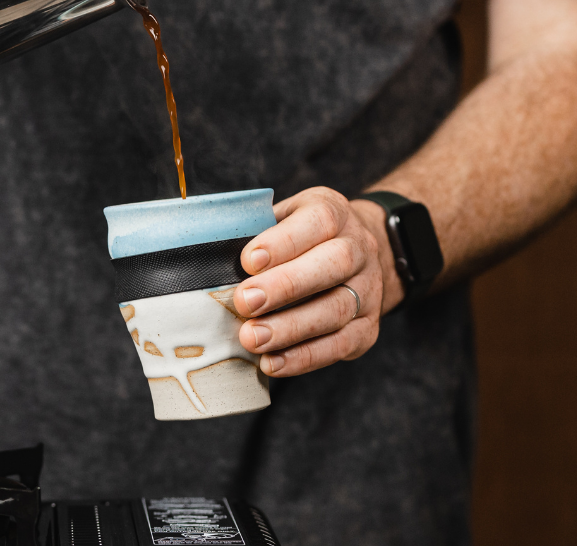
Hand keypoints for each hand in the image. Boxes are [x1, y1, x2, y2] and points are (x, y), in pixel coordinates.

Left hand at [232, 188, 403, 376]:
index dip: (284, 241)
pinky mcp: (369, 327)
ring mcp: (369, 289)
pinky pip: (341, 345)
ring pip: (337, 309)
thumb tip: (207, 260)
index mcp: (334, 213)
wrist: (359, 255)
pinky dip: (305, 357)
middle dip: (286, 285)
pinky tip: (272, 362)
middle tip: (244, 302)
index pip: (318, 220)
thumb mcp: (283, 219)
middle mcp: (359, 248)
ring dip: (291, 327)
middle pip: (333, 263)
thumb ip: (255, 231)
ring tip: (252, 339)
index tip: (248, 260)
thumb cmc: (302, 239)